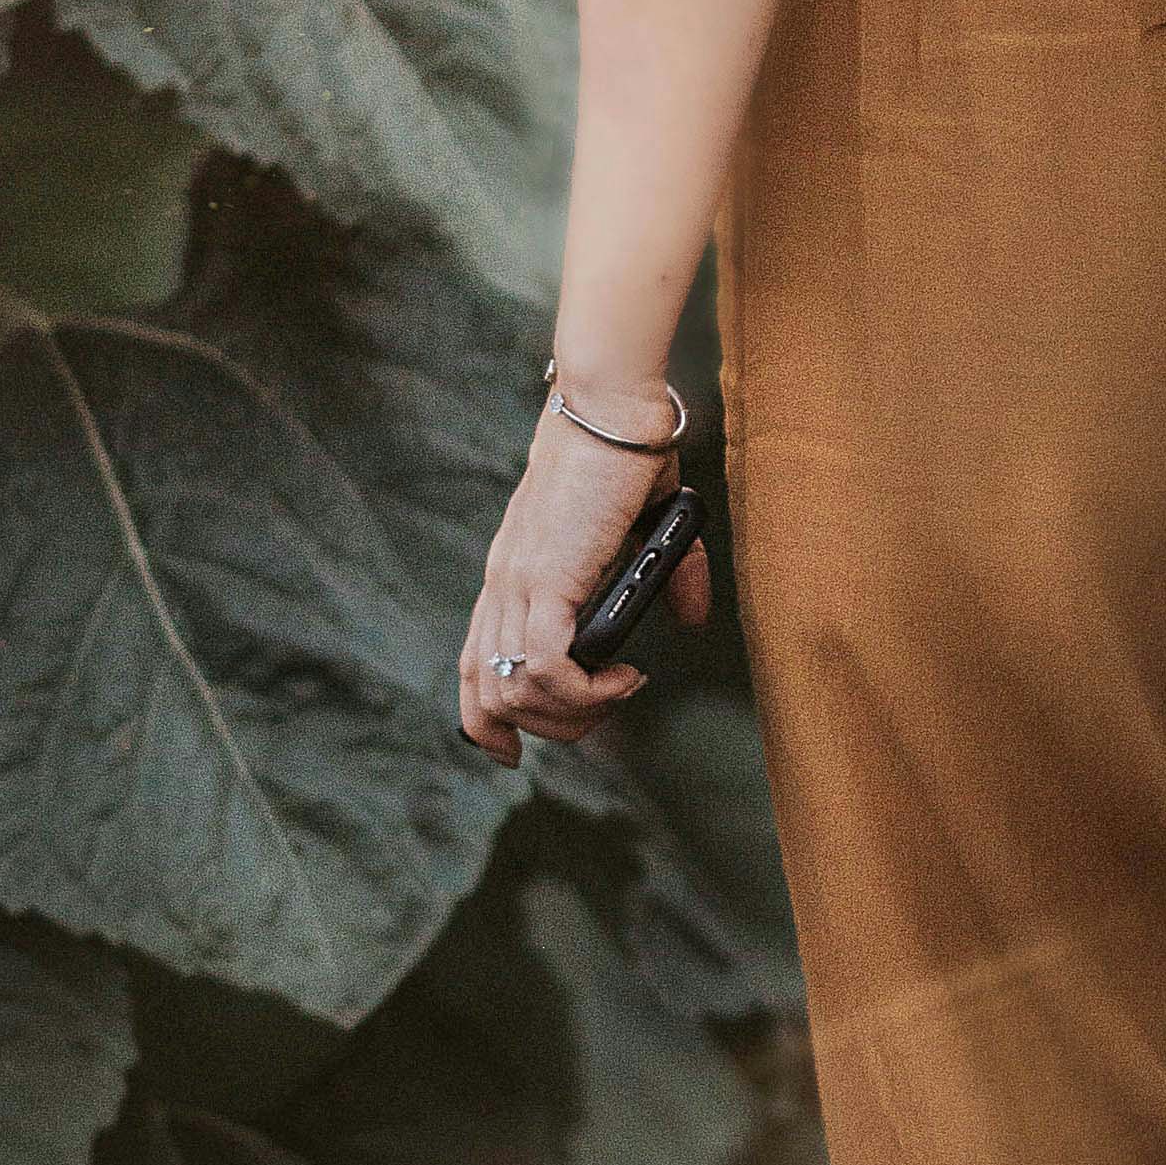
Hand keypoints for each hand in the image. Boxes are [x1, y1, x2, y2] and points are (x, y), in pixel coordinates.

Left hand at [457, 408, 715, 760]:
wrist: (611, 409)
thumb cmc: (626, 454)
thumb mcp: (645, 528)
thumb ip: (668, 578)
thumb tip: (693, 620)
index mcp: (513, 577)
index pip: (472, 668)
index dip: (486, 724)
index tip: (513, 755)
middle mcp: (503, 586)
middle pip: (489, 697)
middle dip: (549, 730)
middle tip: (605, 709)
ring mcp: (518, 584)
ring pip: (513, 692)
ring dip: (572, 713)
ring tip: (620, 687)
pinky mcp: (544, 580)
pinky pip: (543, 667)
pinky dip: (585, 689)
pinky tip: (624, 674)